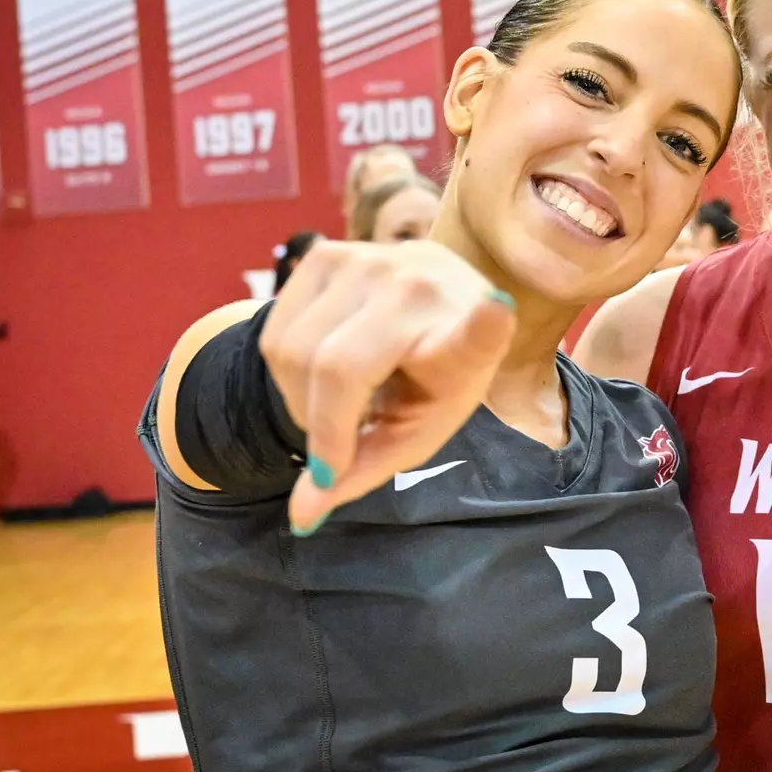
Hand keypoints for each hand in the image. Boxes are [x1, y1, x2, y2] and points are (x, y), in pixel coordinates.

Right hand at [260, 239, 517, 532]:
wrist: (435, 308)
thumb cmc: (432, 382)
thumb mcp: (415, 434)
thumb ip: (360, 474)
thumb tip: (300, 518)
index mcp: (465, 337)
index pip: (477, 330)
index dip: (484, 324)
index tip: (497, 312)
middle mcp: (420, 287)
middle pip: (334, 369)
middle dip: (320, 425)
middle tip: (337, 443)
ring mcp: (370, 260)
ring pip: (292, 351)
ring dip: (299, 398)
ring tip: (337, 403)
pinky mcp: (328, 252)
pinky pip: (274, 330)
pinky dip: (285, 368)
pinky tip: (321, 368)